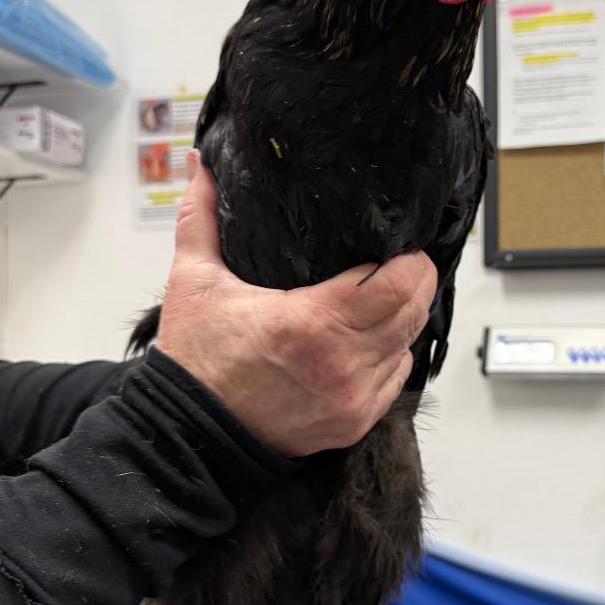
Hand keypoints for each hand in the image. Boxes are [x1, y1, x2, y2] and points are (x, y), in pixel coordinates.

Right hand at [155, 151, 436, 456]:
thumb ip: (202, 218)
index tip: (402, 246)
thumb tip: (201, 166)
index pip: (398, 284)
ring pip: (409, 345)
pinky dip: (391, 356)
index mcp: (312, 323)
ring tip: (386, 296)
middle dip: (416, 282)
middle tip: (402, 263)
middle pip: (414, 311)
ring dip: (404, 318)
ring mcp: (352, 398)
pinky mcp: (353, 423)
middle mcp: (342, 363)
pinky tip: (372, 339)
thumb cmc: (196, 362)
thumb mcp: (193, 282)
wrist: (189, 438)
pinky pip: (396, 380)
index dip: (411, 261)